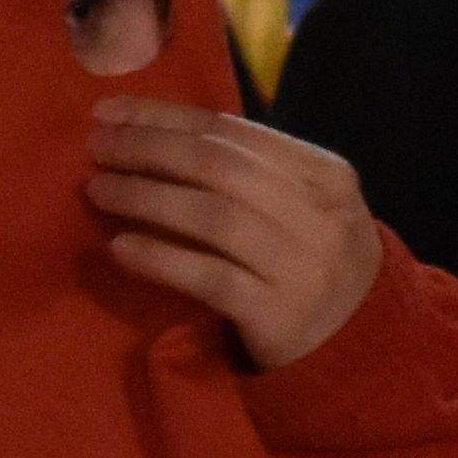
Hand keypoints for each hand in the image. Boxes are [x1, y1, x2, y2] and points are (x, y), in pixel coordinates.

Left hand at [79, 97, 382, 373]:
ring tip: (99, 190)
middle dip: (149, 150)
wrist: (361, 345)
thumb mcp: (301, 206)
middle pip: (220, 167)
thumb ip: (247, 171)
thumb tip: (147, 133)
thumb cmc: (310, 262)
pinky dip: (161, 258)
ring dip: (147, 197)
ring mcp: (302, 267)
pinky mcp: (279, 316)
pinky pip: (210, 278)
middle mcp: (319, 216)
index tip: (109, 111)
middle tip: (96, 147)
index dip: (165, 117)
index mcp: (326, 174)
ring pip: (214, 217)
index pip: (233, 131)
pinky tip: (121, 246)